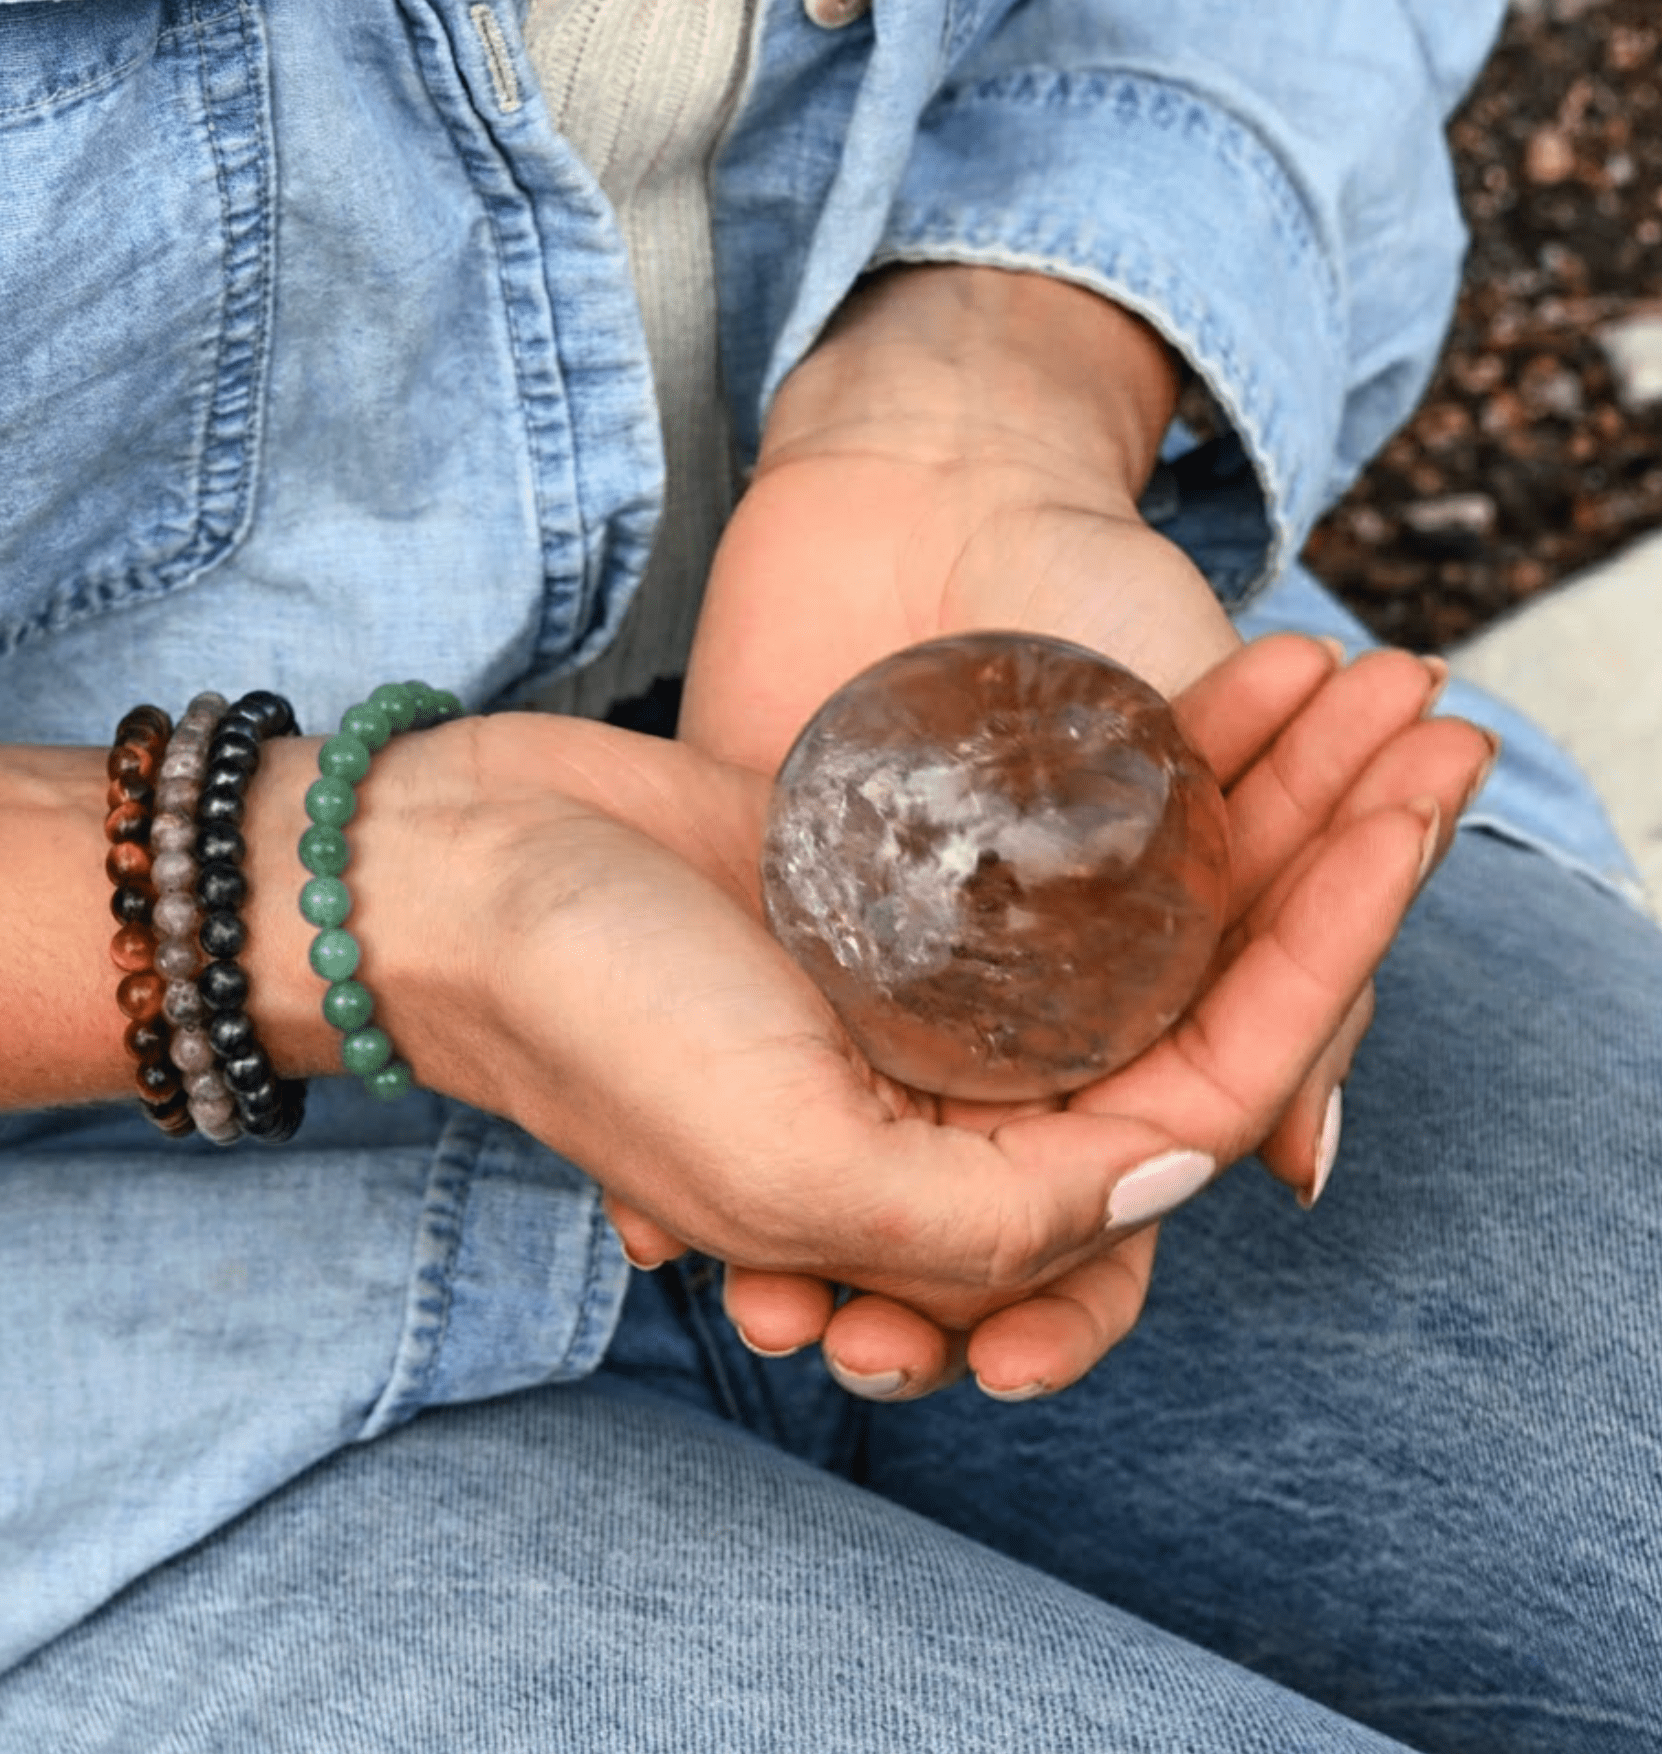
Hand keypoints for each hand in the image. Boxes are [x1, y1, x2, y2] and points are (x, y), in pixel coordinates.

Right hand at [609, 639, 1492, 1395]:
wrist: (452, 871)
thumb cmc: (596, 1017)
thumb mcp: (789, 1159)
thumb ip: (995, 1213)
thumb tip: (1196, 1175)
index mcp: (961, 1196)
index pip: (1207, 1105)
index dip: (1333, 969)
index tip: (1412, 819)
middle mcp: (971, 1103)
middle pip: (1206, 998)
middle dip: (1331, 869)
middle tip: (1437, 726)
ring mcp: (946, 990)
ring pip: (1158, 912)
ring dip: (1266, 801)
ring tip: (1360, 676)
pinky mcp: (912, 890)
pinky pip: (1074, 843)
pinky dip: (1157, 768)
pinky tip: (1239, 692)